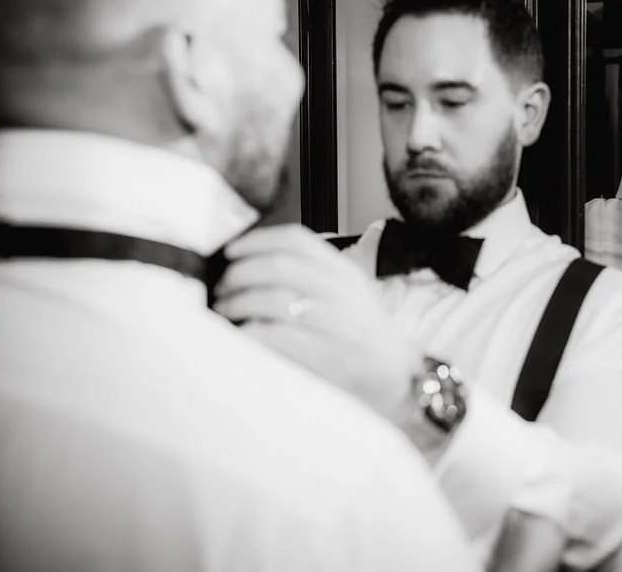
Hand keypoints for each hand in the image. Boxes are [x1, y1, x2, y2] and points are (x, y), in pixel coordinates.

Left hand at [211, 223, 417, 421]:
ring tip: (226, 311)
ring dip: (238, 304)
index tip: (232, 251)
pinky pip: (277, 336)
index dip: (257, 240)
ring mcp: (338, 325)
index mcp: (346, 273)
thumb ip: (316, 274)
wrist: (399, 381)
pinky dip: (251, 333)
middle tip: (223, 287)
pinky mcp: (328, 357)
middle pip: (279, 267)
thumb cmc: (366, 339)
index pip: (297, 240)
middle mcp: (344, 293)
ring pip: (273, 300)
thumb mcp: (352, 295)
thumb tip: (259, 261)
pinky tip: (242, 335)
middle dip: (240, 275)